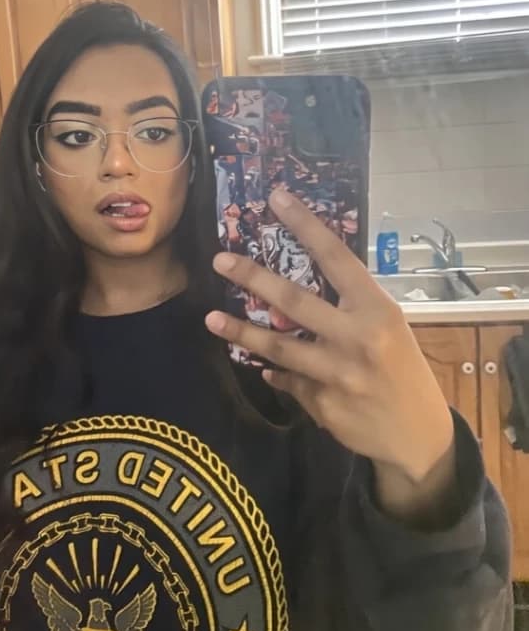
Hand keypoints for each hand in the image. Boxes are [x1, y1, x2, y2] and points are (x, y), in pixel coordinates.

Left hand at [206, 189, 456, 522]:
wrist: (418, 432)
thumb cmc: (405, 369)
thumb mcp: (391, 327)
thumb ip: (351, 307)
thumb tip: (299, 290)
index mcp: (378, 310)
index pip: (337, 257)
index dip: (305, 225)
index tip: (276, 198)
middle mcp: (357, 338)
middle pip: (295, 302)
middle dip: (253, 277)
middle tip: (219, 260)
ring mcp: (337, 375)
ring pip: (279, 347)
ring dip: (241, 331)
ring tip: (211, 318)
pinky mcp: (323, 404)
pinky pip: (289, 380)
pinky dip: (275, 371)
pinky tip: (263, 366)